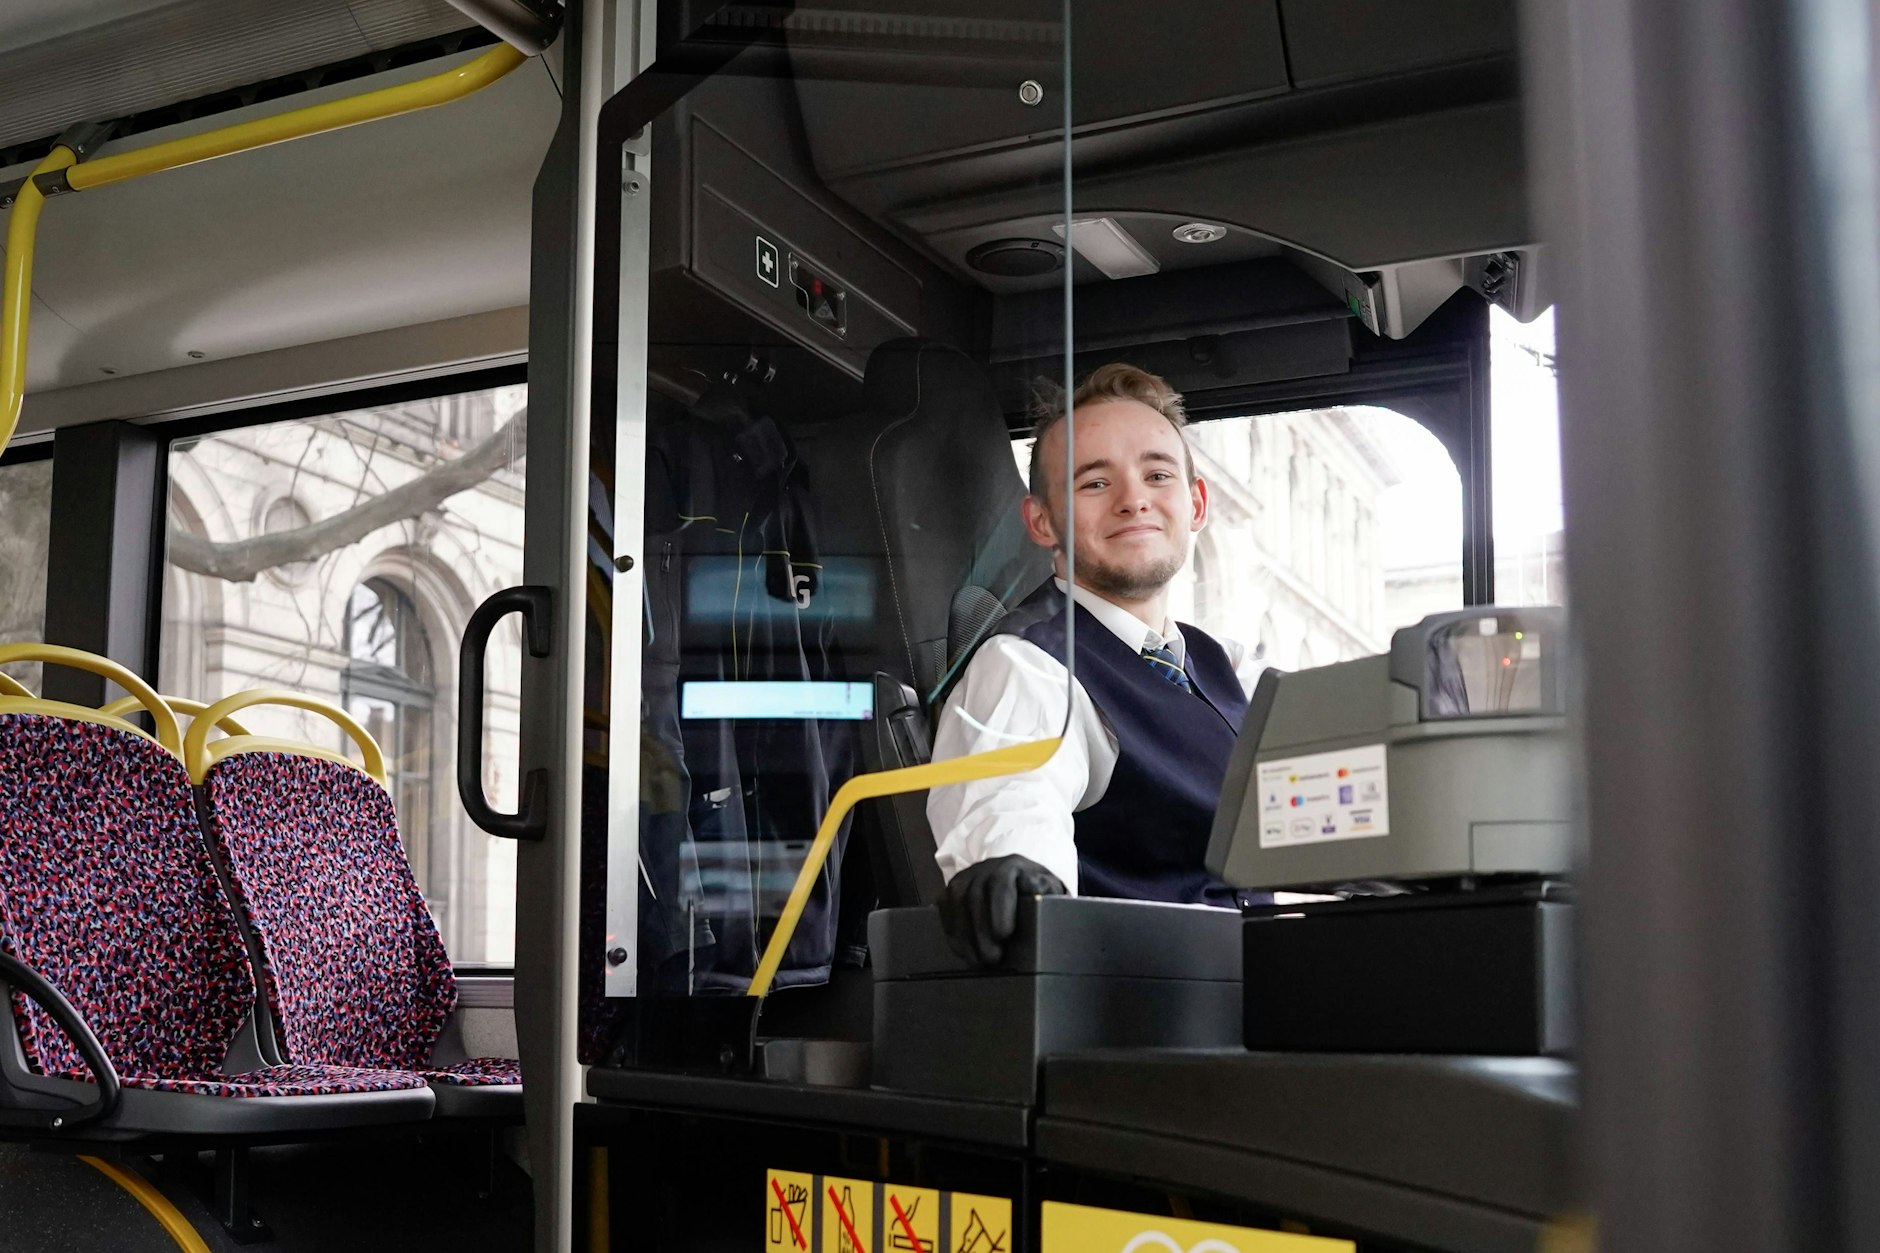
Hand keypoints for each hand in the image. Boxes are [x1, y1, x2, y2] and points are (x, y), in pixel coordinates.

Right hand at [937, 854, 1066, 966]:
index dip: (1000, 908)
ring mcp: (966, 876)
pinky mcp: (952, 888)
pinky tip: (962, 951)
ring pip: (957, 901)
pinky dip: (952, 932)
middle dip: (981, 931)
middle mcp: (986, 867)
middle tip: (991, 959)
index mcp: (1013, 866)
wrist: (1017, 878)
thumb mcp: (1050, 891)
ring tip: (976, 960)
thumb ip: (1048, 893)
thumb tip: (1038, 895)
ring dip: (964, 934)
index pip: (1002, 882)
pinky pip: (945, 908)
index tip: (1004, 935)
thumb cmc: (1037, 892)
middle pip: (976, 895)